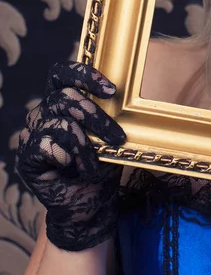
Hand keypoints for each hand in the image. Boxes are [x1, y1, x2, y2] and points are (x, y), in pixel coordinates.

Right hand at [16, 61, 125, 251]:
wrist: (90, 202)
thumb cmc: (103, 162)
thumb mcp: (110, 133)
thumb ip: (107, 113)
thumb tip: (119, 98)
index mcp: (61, 100)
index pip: (62, 73)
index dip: (84, 74)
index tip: (111, 90)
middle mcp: (43, 112)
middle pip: (64, 96)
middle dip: (95, 116)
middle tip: (115, 136)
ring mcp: (32, 133)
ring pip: (60, 123)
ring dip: (86, 144)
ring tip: (97, 162)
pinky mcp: (26, 156)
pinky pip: (48, 146)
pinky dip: (71, 157)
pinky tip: (77, 168)